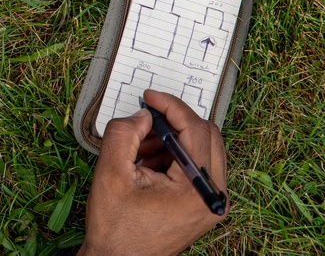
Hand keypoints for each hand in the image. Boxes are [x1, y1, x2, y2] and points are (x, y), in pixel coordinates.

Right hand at [78, 89, 227, 255]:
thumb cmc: (116, 227)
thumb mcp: (111, 173)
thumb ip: (124, 134)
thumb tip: (143, 116)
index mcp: (196, 190)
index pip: (195, 129)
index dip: (171, 106)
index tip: (150, 97)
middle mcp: (214, 196)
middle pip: (207, 135)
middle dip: (174, 123)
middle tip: (145, 123)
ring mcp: (212, 203)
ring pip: (204, 148)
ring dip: (174, 140)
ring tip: (142, 151)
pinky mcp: (204, 205)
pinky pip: (199, 166)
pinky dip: (176, 156)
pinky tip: (149, 165)